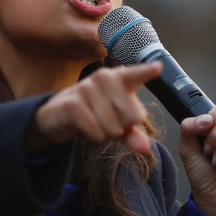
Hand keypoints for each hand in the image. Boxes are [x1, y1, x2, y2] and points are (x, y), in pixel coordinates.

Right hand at [27, 62, 161, 153]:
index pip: (136, 75)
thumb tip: (145, 148)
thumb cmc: (93, 115)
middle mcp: (104, 78)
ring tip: (93, 122)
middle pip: (132, 118)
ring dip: (104, 134)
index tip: (158, 67)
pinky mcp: (73, 104)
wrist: (56, 116)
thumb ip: (133, 134)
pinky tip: (83, 127)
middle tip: (105, 120)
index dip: (146, 72)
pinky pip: (96, 132)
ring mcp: (86, 88)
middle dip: (121, 128)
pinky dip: (93, 136)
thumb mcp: (116, 124)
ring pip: (113, 127)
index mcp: (119, 79)